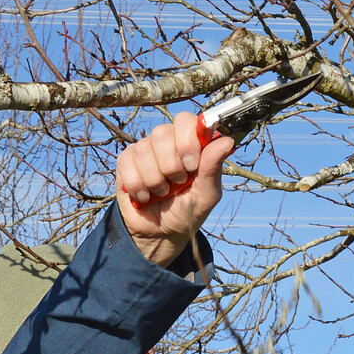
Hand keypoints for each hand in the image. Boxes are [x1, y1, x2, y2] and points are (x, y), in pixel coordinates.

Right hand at [116, 113, 234, 265]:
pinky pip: (127, 163)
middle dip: (170, 164)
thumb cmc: (188, 210)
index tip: (192, 165)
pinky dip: (138, 185)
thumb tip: (227, 140)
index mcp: (190, 143)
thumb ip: (213, 168)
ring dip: (155, 179)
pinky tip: (145, 196)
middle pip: (162, 133)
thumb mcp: (206, 194)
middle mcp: (167, 142)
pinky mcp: (126, 162)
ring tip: (162, 192)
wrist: (161, 233)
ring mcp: (144, 150)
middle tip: (177, 182)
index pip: (186, 120)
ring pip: (143, 150)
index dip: (187, 139)